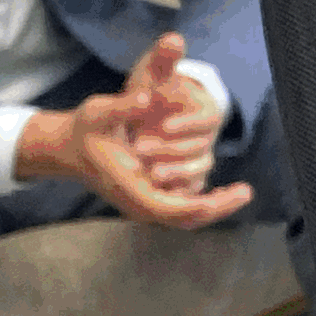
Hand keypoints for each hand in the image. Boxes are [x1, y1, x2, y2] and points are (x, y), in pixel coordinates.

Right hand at [17, 35, 251, 227]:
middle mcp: (136, 203)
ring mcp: (141, 204)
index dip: (199, 205)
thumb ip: (122, 106)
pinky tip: (222, 191)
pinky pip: (179, 208)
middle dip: (217, 208)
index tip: (224, 196)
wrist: (69, 147)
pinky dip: (201, 203)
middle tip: (246, 192)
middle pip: (183, 218)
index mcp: (128, 188)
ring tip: (241, 192)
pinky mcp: (146, 198)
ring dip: (213, 207)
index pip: (170, 208)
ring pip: (183, 217)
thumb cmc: (85, 128)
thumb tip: (148, 97)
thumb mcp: (98, 111)